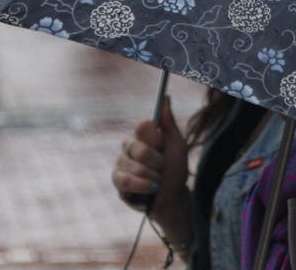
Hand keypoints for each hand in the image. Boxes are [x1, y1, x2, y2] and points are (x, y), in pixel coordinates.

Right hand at [111, 97, 191, 248]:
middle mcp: (129, 147)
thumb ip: (169, 123)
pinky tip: (151, 189)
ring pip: (132, 166)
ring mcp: (121, 164)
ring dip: (152, 176)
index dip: (154, 136)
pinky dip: (142, 186)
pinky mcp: (118, 182)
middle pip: (137, 147)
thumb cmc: (176, 170)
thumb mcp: (177, 146)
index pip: (142, 126)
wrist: (173, 198)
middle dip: (156, 161)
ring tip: (159, 182)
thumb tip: (166, 98)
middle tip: (163, 167)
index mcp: (143, 136)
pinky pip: (125, 181)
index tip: (162, 142)